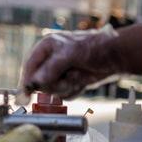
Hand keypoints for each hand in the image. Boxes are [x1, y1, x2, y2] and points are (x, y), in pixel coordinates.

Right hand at [21, 25, 141, 99]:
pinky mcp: (69, 82)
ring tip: (78, 76)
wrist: (116, 57)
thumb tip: (36, 82)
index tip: (25, 95)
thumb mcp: (71, 54)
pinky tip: (82, 80)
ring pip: (52, 90)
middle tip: (68, 78)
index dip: (27, 80)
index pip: (30, 66)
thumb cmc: (94, 47)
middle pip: (40, 82)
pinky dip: (74, 90)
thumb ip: (52, 67)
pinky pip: (64, 94)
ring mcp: (60, 72)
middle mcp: (50, 60)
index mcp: (46, 47)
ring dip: (66, 87)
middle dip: (55, 84)